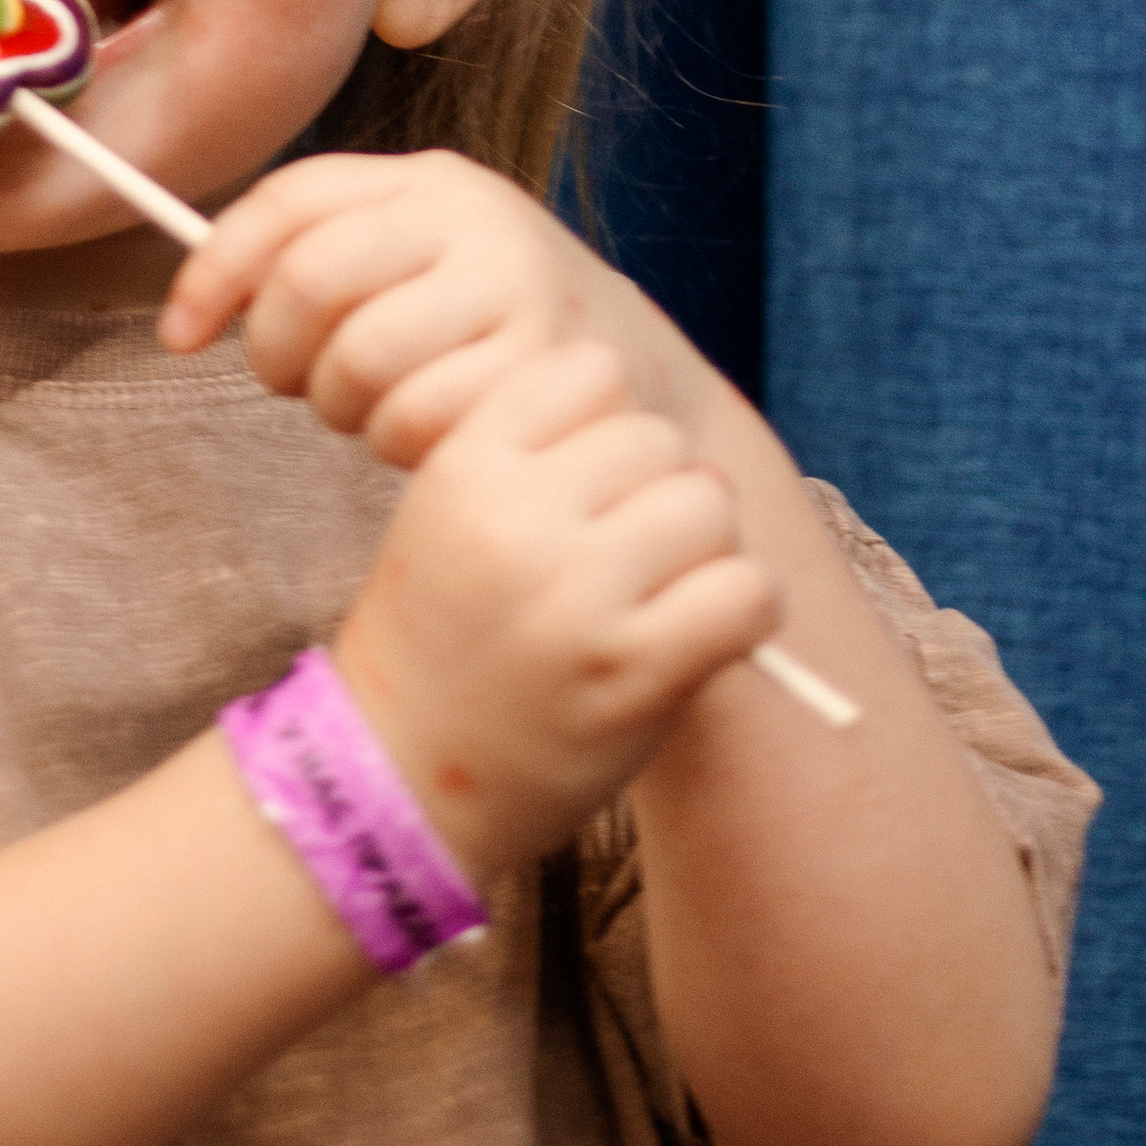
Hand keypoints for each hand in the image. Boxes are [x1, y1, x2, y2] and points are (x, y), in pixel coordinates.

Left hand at [160, 147, 715, 465]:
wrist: (646, 400)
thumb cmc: (497, 337)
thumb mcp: (424, 266)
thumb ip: (326, 258)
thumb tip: (197, 299)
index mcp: (430, 182)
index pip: (290, 199)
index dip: (215, 267)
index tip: (178, 333)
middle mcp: (474, 218)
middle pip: (309, 281)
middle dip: (276, 352)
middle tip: (296, 385)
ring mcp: (515, 289)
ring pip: (356, 360)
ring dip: (344, 409)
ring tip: (378, 409)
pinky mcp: (540, 369)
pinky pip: (415, 420)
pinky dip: (402, 444)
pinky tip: (434, 435)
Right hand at [328, 338, 780, 881]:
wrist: (398, 776)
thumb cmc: (442, 635)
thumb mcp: (451, 514)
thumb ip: (535, 456)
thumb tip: (666, 433)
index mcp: (464, 466)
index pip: (590, 370)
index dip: (606, 420)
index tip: (588, 480)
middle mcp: (518, 519)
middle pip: (658, 439)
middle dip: (658, 488)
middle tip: (632, 555)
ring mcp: (577, 596)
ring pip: (709, 505)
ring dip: (706, 548)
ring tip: (665, 596)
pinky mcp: (634, 672)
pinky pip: (746, 592)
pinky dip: (744, 611)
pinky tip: (705, 637)